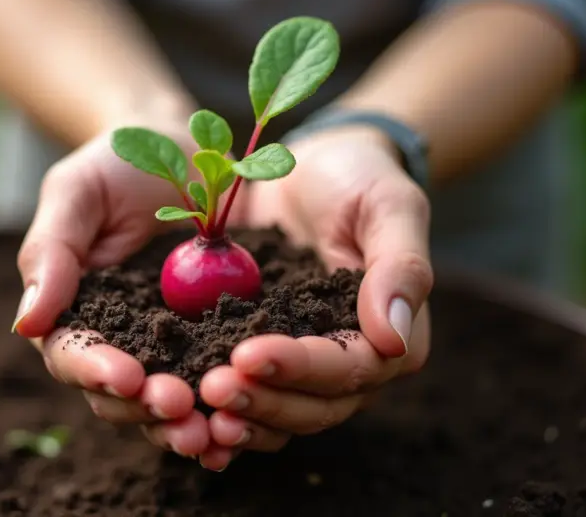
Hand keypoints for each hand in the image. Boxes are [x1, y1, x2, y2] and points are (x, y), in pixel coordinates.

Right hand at [11, 117, 245, 458]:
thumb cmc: (118, 165)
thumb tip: (26, 324)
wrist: (183, 153)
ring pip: (168, 401)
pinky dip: (228, 405)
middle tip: (180, 409)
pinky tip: (247, 419)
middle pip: (120, 394)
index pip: (73, 354)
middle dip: (146, 408)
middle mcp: (120, 340)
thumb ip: (51, 253)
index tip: (127, 376)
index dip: (95, 371)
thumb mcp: (77, 192)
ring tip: (214, 431)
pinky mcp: (215, 339)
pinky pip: (217, 378)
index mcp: (75, 311)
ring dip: (187, 422)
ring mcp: (170, 344)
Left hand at [197, 126, 433, 468]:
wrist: (313, 171)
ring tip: (193, 407)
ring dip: (241, 416)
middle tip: (211, 386)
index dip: (301, 368)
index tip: (248, 354)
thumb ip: (401, 267)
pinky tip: (184, 412)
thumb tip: (394, 341)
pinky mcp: (267, 355)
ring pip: (280, 413)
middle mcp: (351, 364)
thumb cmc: (360, 179)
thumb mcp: (389, 206)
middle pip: (313, 406)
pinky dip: (222, 412)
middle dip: (263, 400)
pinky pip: (251, 393)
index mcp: (388, 337)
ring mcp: (306, 365)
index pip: (349, 369)